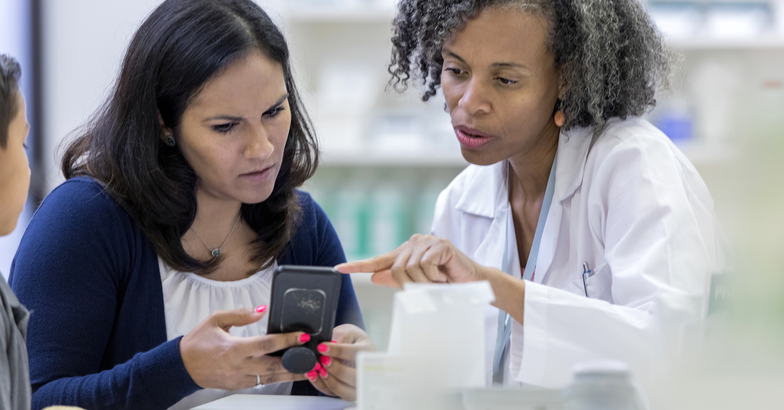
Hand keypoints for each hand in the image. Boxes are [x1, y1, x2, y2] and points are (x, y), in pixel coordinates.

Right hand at [179, 307, 309, 390]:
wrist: (182, 367)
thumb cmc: (197, 342)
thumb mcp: (216, 320)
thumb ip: (241, 314)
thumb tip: (262, 309)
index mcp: (235, 348)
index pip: (267, 344)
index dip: (287, 340)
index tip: (302, 336)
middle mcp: (240, 366)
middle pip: (275, 366)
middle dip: (297, 362)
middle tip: (314, 357)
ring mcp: (240, 379)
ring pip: (271, 378)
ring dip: (292, 374)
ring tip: (310, 368)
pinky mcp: (239, 386)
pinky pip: (262, 382)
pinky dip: (277, 378)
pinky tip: (289, 373)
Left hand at [306, 324, 375, 400]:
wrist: (354, 347)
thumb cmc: (351, 339)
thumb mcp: (348, 331)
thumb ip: (340, 337)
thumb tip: (330, 348)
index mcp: (369, 352)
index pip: (355, 353)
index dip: (338, 351)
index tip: (322, 347)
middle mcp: (367, 371)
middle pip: (354, 377)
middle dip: (335, 369)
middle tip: (322, 360)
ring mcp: (359, 384)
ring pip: (346, 391)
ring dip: (329, 380)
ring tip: (318, 369)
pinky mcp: (347, 392)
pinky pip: (335, 394)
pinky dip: (322, 386)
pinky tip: (315, 376)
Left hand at [335, 234, 483, 287]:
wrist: (473, 283)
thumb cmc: (447, 284)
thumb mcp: (420, 284)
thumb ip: (397, 279)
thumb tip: (374, 277)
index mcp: (405, 253)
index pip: (378, 260)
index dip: (358, 266)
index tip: (338, 269)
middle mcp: (413, 243)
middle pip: (396, 269)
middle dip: (410, 285)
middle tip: (428, 288)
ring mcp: (426, 241)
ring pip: (410, 269)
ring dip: (424, 282)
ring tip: (438, 282)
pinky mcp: (439, 244)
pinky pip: (425, 265)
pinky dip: (434, 276)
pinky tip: (444, 276)